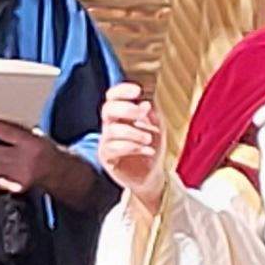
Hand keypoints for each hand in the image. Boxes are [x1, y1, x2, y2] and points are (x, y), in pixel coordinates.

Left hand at [0, 118, 80, 196]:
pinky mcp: (18, 187)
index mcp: (30, 142)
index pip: (3, 131)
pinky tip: (2, 172)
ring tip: (2, 159)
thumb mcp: (37, 136)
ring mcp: (20, 174)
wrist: (61, 173)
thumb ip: (18, 132)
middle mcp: (25, 158)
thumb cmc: (48, 153)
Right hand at [100, 83, 167, 208]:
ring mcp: (107, 142)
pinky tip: (147, 151)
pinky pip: (114, 148)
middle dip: (126, 109)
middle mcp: (111, 125)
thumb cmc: (152, 147)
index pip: (113, 96)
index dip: (122, 90)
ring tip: (149, 139)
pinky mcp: (107, 158)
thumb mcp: (157, 126)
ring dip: (134, 132)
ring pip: (113, 130)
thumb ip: (151, 113)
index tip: (138, 90)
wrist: (152, 174)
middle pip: (108, 109)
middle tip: (142, 113)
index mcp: (121, 114)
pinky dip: (133, 147)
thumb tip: (145, 102)